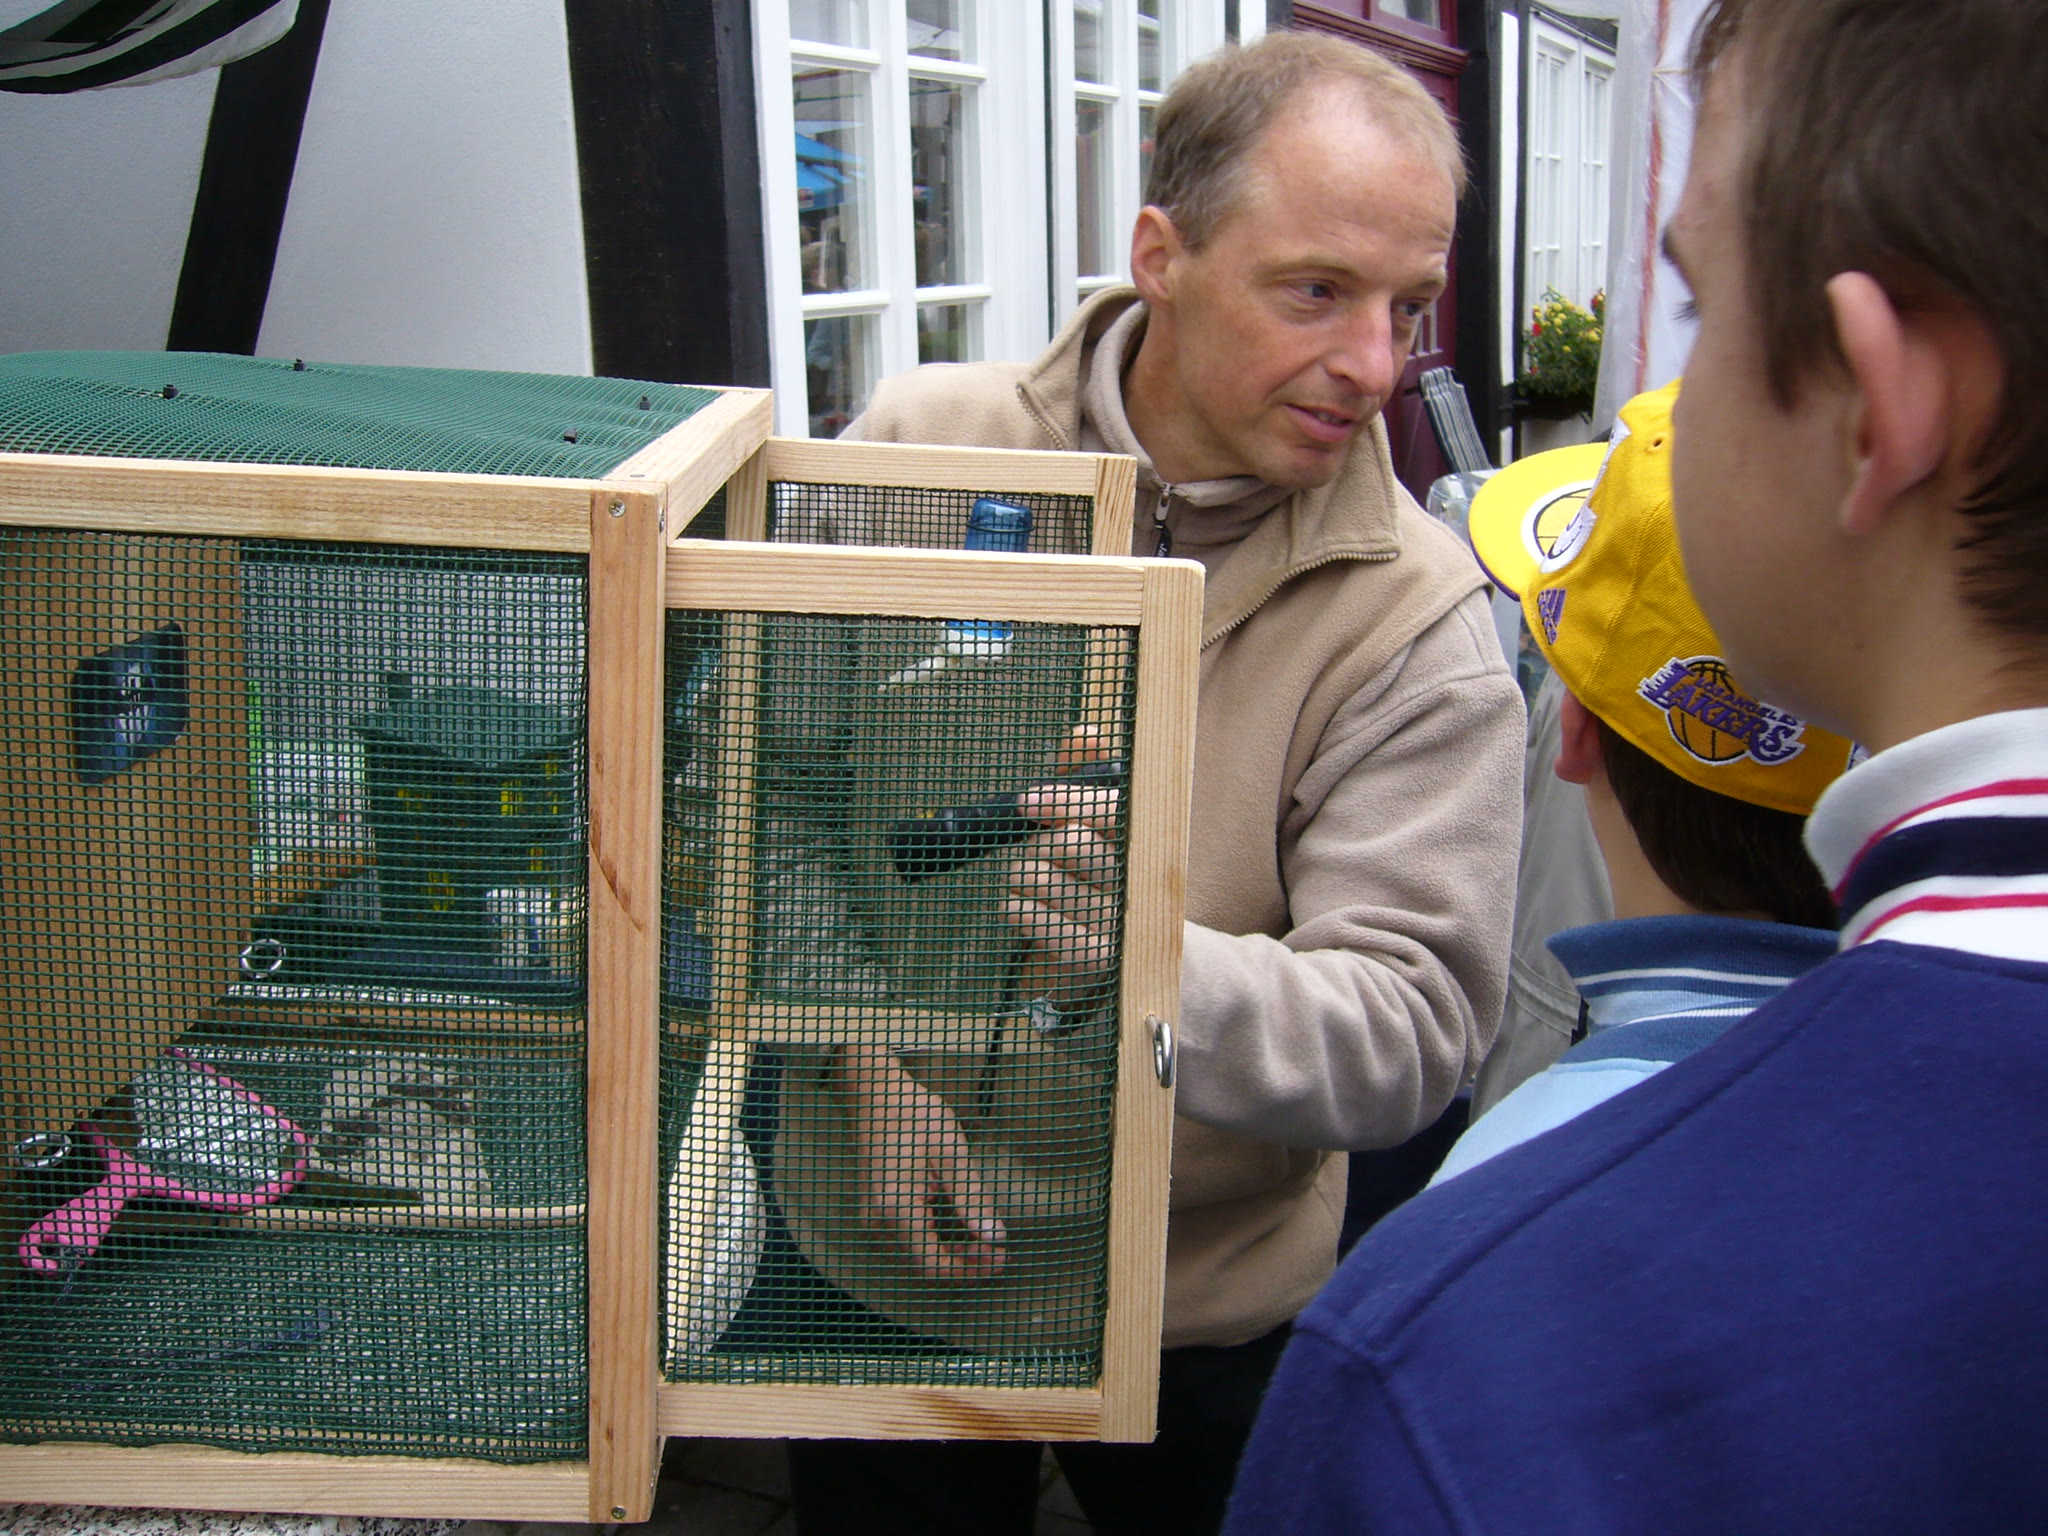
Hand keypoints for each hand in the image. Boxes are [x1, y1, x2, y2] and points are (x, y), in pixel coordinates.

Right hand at [837, 1044, 1006, 1279]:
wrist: (877, 1093)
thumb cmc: (912, 1114)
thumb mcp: (950, 1152)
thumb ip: (971, 1197)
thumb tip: (993, 1236)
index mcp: (897, 1207)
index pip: (934, 1263)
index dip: (970, 1268)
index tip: (999, 1257)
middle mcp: (879, 1219)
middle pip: (924, 1263)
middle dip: (963, 1262)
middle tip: (997, 1249)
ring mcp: (874, 1216)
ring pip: (916, 1255)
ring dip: (949, 1254)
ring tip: (982, 1242)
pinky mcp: (876, 1210)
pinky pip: (908, 1239)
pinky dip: (934, 1242)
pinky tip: (957, 1230)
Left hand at [1004, 728, 1122, 1017]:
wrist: (1094, 955)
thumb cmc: (1080, 873)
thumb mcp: (1079, 820)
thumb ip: (1080, 773)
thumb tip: (1087, 731)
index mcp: (1132, 838)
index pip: (1107, 809)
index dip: (1066, 800)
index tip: (1026, 802)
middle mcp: (1131, 877)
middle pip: (1073, 843)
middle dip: (1037, 843)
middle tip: (1033, 851)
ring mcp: (1115, 920)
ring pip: (1046, 880)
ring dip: (1021, 875)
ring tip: (1026, 880)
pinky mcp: (1095, 956)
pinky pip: (1042, 925)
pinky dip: (1020, 911)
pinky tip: (1016, 906)